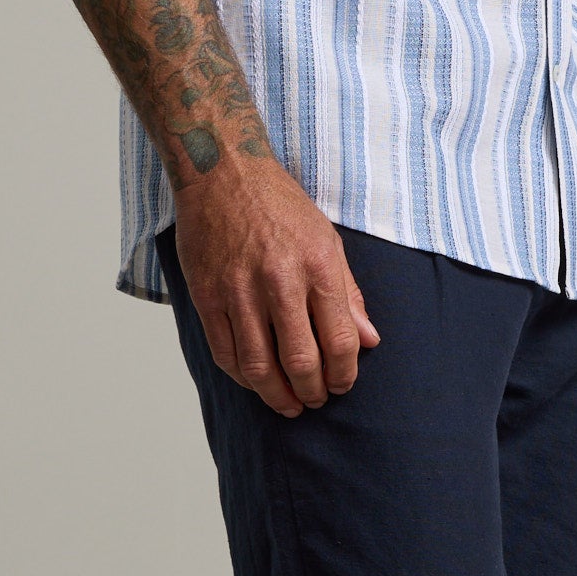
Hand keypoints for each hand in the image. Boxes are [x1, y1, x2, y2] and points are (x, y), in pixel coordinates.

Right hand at [172, 157, 378, 416]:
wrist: (222, 172)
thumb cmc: (279, 205)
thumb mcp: (328, 240)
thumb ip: (348, 294)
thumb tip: (369, 341)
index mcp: (318, 266)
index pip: (339, 340)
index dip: (344, 374)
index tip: (343, 384)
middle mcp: (279, 280)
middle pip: (301, 361)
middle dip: (313, 391)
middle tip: (316, 400)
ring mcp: (238, 290)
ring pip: (259, 366)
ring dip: (277, 395)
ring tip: (289, 403)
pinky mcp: (207, 296)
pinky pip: (225, 353)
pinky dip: (243, 376)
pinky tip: (255, 380)